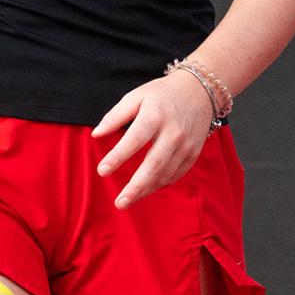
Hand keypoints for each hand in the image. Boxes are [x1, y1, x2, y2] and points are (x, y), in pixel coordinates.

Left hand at [91, 70, 215, 208]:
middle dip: (135, 187)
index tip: (102, 170)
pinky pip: (175, 175)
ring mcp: (186, 145)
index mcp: (155, 115)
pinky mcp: (193, 154)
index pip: (134, 140)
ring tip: (127, 200)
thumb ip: (115, 116)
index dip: (118, 157)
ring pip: (164, 174)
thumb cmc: (162, 94)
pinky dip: (159, 185)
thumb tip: (96, 134)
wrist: (199, 91)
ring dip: (145, 190)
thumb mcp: (137, 97)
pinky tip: (145, 189)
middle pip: (153, 165)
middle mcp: (173, 132)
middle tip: (119, 203)